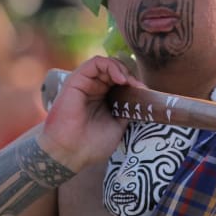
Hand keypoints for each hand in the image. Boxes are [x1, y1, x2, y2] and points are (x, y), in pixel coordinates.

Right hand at [38, 57, 143, 171]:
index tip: (144, 93)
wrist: (71, 153)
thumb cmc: (92, 145)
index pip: (120, 81)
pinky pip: (95, 63)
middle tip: (138, 87)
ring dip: (121, 69)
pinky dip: (110, 66)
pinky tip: (120, 79)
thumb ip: (126, 110)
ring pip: (106, 64)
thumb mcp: (117, 126)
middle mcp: (93, 89)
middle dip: (129, 75)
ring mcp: (85, 84)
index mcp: (103, 100)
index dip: (133, 83)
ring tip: (128, 82)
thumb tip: (140, 98)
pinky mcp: (76, 80)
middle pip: (114, 70)